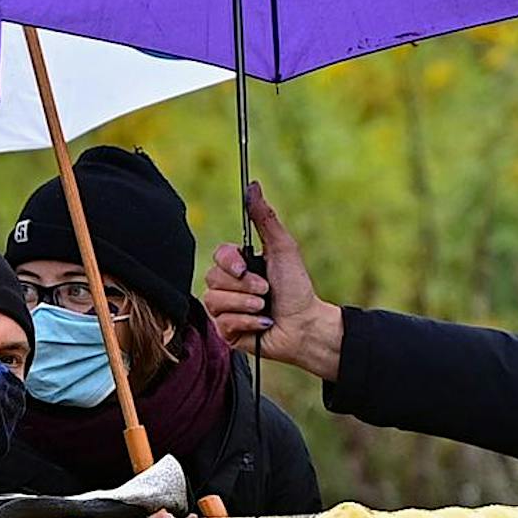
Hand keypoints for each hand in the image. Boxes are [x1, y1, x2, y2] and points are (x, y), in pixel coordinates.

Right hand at [203, 181, 344, 380]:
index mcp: (239, 266)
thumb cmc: (296, 288)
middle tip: (265, 291)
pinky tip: (262, 324)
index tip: (244, 268)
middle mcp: (229, 286)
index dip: (228, 262)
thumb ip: (264, 218)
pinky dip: (246, 322)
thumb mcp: (282, 248)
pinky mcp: (226, 332)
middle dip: (243, 287)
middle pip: (213, 278)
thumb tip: (253, 186)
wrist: (304, 326)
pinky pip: (222, 323)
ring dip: (245, 305)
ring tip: (264, 308)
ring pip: (214, 301)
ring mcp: (225, 310)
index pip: (217, 256)